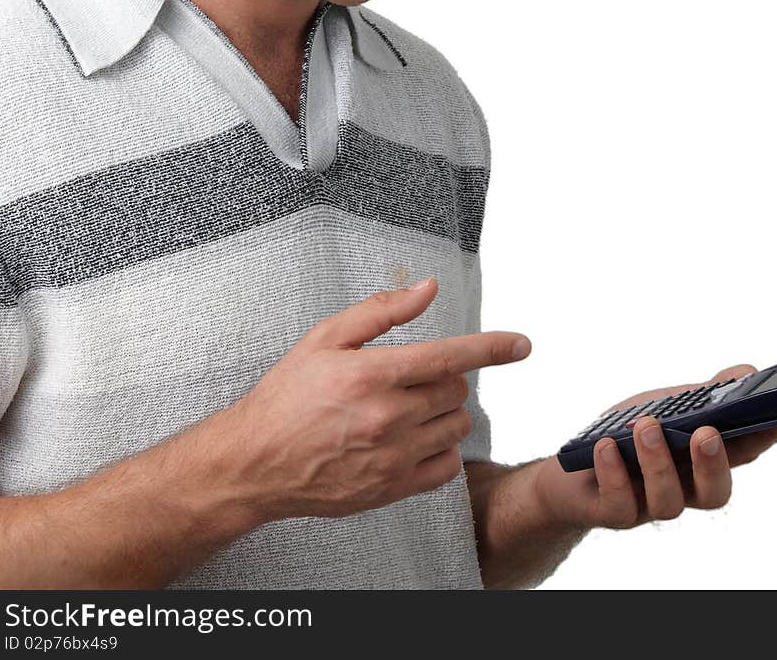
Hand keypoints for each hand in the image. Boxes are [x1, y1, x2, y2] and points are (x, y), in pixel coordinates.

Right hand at [222, 277, 530, 522]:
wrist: (255, 462)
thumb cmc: (286, 397)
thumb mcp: (325, 338)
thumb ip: (381, 311)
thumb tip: (427, 289)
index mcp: (373, 374)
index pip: (450, 357)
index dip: (492, 348)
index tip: (521, 344)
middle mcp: (388, 417)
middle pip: (456, 391)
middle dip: (445, 377)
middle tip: (413, 376)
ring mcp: (392, 457)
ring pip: (455, 427)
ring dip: (445, 412)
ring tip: (410, 407)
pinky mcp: (391, 489)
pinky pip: (445, 467)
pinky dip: (440, 449)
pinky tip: (415, 438)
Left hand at [535, 364, 776, 532]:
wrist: (573, 469)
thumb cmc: (628, 434)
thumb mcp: (668, 406)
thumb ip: (706, 395)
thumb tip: (747, 371)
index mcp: (701, 460)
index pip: (742, 453)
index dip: (764, 440)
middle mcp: (683, 487)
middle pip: (714, 493)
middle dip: (713, 465)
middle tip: (706, 433)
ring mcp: (650, 503)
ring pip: (668, 502)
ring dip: (658, 461)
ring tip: (645, 426)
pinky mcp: (614, 512)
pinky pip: (620, 504)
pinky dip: (615, 472)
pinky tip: (606, 447)